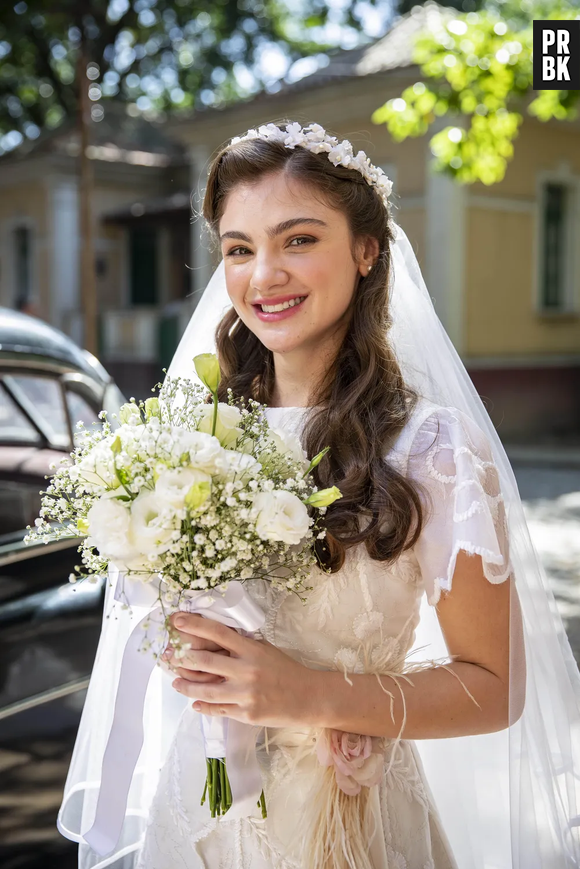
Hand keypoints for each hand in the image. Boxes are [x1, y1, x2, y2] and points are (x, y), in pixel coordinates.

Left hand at [168, 612, 319, 727]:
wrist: (308, 696)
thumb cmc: (286, 670)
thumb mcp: (265, 650)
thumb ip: (241, 646)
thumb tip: (213, 640)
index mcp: (251, 650)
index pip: (218, 633)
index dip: (194, 625)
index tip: (176, 620)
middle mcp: (246, 670)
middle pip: (205, 661)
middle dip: (181, 657)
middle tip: (167, 655)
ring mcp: (245, 694)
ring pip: (206, 690)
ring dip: (186, 685)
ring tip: (176, 682)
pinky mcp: (246, 714)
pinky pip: (218, 709)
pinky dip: (203, 706)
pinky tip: (195, 703)